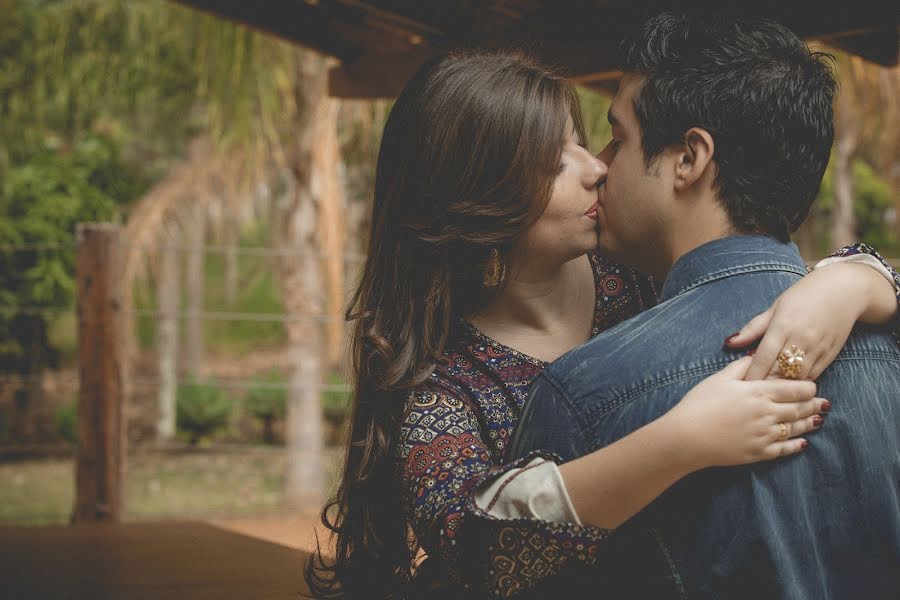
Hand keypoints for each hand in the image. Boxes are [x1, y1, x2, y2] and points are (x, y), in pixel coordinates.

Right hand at [663, 357, 826, 471]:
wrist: (687, 437)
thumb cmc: (699, 404)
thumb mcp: (719, 378)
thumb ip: (742, 365)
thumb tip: (757, 354)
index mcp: (759, 392)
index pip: (795, 388)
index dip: (808, 387)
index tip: (813, 386)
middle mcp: (768, 413)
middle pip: (799, 408)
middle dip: (813, 405)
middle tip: (824, 403)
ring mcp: (765, 435)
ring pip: (795, 428)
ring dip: (808, 423)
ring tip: (817, 420)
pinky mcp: (759, 453)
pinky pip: (784, 449)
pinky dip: (796, 445)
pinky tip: (802, 443)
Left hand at [725, 263, 890, 380]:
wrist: (844, 290)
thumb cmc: (804, 296)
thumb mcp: (776, 307)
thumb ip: (753, 328)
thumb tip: (730, 342)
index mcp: (783, 326)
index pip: (763, 358)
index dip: (751, 375)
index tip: (740, 388)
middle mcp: (801, 339)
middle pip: (779, 371)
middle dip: (764, 385)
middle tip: (751, 396)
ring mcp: (817, 348)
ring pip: (797, 378)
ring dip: (783, 387)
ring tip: (769, 396)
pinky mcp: (831, 354)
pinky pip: (813, 376)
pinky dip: (800, 383)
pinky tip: (790, 388)